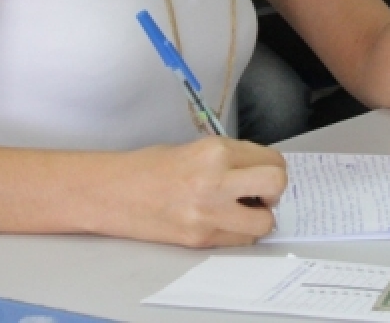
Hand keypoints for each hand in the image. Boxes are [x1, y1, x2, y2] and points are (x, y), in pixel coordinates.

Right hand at [112, 137, 286, 246]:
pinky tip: (222, 221)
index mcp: (214, 151)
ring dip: (259, 216)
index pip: (270, 158)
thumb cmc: (148, 167)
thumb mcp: (194, 148)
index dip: (271, 165)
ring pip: (264, 221)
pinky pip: (240, 240)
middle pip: (276, 183)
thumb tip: (258, 170)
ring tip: (241, 210)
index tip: (262, 170)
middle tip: (260, 191)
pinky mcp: (200, 239)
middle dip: (274, 188)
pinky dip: (239, 232)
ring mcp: (209, 214)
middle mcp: (215, 180)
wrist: (113, 193)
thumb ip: (228, 158)